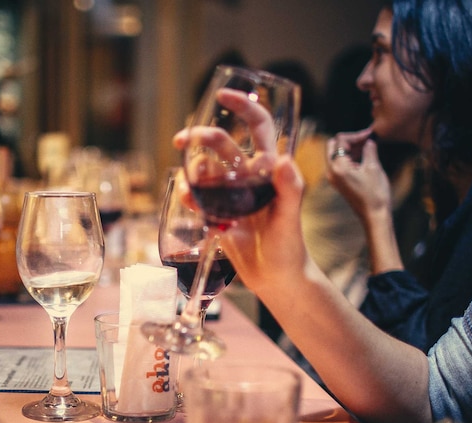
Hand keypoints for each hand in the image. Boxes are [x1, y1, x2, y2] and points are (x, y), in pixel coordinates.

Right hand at [172, 87, 308, 294]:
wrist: (276, 279)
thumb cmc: (290, 247)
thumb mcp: (291, 218)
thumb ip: (289, 189)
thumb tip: (282, 160)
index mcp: (270, 169)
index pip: (258, 126)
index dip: (243, 106)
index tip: (223, 95)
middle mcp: (249, 176)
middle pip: (221, 144)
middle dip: (201, 137)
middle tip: (180, 140)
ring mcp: (232, 193)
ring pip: (205, 169)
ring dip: (193, 170)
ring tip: (189, 188)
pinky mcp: (218, 212)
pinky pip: (198, 195)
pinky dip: (189, 194)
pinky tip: (188, 202)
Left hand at [326, 129, 392, 221]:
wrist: (374, 215)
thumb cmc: (375, 193)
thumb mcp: (374, 167)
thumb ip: (369, 150)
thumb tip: (369, 140)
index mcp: (338, 166)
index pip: (340, 140)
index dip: (356, 135)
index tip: (370, 134)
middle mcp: (330, 171)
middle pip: (333, 145)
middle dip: (350, 140)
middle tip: (366, 139)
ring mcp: (333, 177)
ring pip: (335, 154)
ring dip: (350, 148)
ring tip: (368, 146)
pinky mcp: (337, 182)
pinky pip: (339, 163)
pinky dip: (349, 157)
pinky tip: (363, 156)